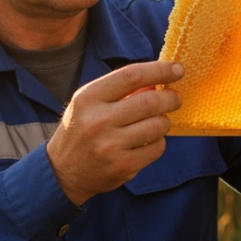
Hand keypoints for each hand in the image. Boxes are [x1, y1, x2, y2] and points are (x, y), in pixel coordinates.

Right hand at [46, 61, 183, 205]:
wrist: (62, 171)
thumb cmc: (81, 129)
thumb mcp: (89, 103)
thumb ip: (119, 89)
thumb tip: (159, 79)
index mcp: (88, 98)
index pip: (131, 76)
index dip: (160, 70)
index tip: (178, 69)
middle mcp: (98, 121)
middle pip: (150, 102)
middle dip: (171, 98)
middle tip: (175, 98)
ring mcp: (110, 146)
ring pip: (157, 126)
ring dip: (165, 121)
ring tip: (158, 121)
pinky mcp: (122, 167)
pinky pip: (156, 148)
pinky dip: (158, 142)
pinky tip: (148, 141)